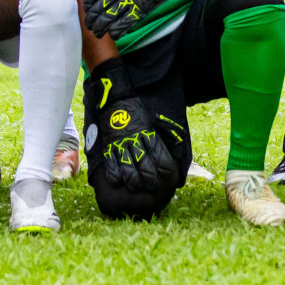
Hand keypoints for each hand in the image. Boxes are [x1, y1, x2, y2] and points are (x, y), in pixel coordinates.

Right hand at [84, 58, 182, 193]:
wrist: (116, 97)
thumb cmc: (136, 110)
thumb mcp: (153, 120)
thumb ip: (162, 135)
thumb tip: (176, 146)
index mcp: (149, 134)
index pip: (162, 159)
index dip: (167, 172)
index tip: (169, 178)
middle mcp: (137, 141)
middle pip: (146, 168)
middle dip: (151, 181)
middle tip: (153, 187)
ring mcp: (121, 144)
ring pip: (129, 170)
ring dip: (133, 182)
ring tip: (136, 186)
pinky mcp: (108, 145)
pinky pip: (111, 164)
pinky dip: (114, 175)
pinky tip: (118, 181)